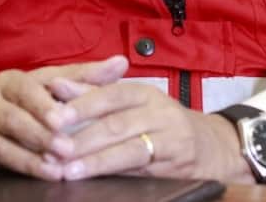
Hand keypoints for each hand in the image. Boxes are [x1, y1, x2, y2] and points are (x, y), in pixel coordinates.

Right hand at [0, 55, 127, 179]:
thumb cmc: (8, 104)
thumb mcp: (41, 89)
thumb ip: (81, 79)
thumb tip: (121, 63)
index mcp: (22, 76)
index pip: (45, 78)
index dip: (60, 92)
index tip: (75, 109)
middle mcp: (0, 89)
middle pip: (23, 101)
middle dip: (46, 122)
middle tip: (69, 142)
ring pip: (10, 126)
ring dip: (36, 145)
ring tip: (61, 160)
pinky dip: (21, 161)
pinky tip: (43, 172)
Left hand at [46, 79, 254, 183]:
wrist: (212, 146)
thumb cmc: (160, 120)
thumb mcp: (132, 101)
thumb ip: (93, 93)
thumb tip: (56, 84)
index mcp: (145, 92)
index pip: (111, 94)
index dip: (82, 105)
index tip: (54, 117)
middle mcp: (160, 113)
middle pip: (117, 124)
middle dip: (82, 138)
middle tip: (52, 148)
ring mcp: (170, 141)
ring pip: (128, 151)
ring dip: (95, 162)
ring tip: (67, 170)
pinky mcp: (175, 167)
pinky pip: (141, 171)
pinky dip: (114, 176)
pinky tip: (94, 181)